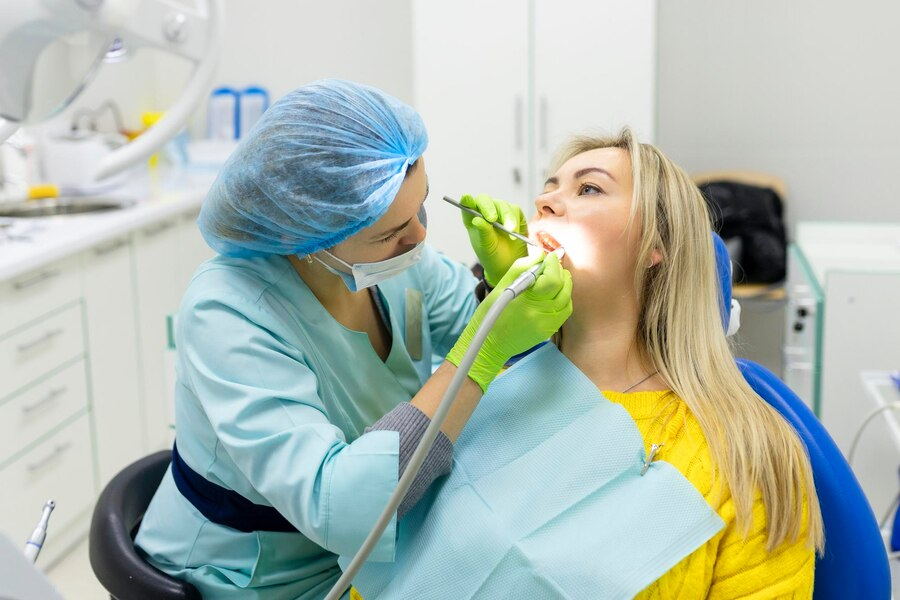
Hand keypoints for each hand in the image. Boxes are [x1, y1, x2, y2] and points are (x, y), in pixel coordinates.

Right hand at [447, 252, 572, 391]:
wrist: (489, 344)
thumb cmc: (490, 314)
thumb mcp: (501, 286)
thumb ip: (522, 267)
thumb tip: (539, 254)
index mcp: (526, 301)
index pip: (552, 279)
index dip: (554, 264)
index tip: (549, 257)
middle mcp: (540, 314)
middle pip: (563, 288)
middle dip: (560, 272)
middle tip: (551, 266)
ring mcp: (546, 325)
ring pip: (567, 299)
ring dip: (564, 285)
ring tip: (553, 277)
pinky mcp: (548, 331)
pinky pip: (564, 311)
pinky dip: (563, 298)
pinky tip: (553, 293)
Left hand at [460, 193, 528, 286]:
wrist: (510, 264)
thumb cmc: (493, 256)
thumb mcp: (486, 247)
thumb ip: (483, 233)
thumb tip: (477, 219)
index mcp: (472, 220)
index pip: (466, 206)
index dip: (466, 200)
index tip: (466, 198)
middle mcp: (485, 213)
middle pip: (484, 200)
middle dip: (488, 208)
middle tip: (492, 219)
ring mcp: (499, 212)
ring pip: (502, 204)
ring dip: (506, 217)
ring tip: (509, 232)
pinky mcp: (514, 214)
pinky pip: (514, 209)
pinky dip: (515, 220)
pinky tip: (514, 232)